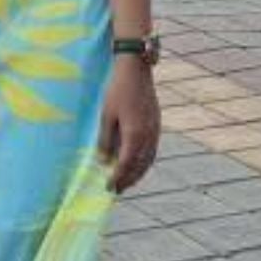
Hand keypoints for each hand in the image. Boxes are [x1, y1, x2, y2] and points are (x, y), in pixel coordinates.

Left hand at [97, 55, 160, 193]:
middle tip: (117, 190)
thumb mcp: (106, 115)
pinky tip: (137, 163)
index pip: (125, 164)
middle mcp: (148, 136)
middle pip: (139, 166)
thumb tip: (103, 161)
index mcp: (134, 134)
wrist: (137, 70)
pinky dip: (145, 161)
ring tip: (127, 181)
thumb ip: (105, 140)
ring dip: (138, 173)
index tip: (108, 187)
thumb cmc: (117, 91)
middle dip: (128, 180)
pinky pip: (152, 150)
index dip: (117, 177)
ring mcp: (155, 130)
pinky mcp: (157, 124)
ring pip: (148, 159)